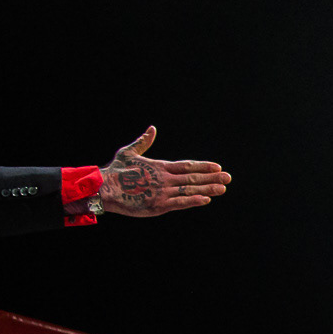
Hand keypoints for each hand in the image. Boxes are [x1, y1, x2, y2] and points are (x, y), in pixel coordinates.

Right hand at [98, 126, 230, 215]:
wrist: (104, 188)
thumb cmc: (115, 171)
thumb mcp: (129, 152)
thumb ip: (144, 142)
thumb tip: (152, 128)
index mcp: (160, 167)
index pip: (187, 165)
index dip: (203, 166)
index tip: (218, 167)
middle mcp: (165, 179)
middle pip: (193, 177)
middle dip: (211, 178)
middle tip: (228, 177)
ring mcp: (163, 192)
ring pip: (190, 190)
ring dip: (208, 189)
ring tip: (223, 188)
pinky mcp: (158, 205)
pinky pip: (179, 203)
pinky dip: (193, 200)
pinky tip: (206, 199)